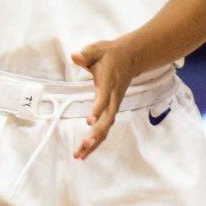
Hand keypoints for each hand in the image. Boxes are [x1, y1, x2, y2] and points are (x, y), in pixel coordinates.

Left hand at [70, 32, 158, 159]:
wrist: (130, 58)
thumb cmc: (109, 54)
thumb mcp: (97, 49)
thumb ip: (86, 54)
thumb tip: (75, 56)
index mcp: (109, 83)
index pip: (104, 98)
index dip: (97, 110)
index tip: (89, 122)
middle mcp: (113, 98)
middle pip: (107, 120)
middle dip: (96, 135)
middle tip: (83, 146)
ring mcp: (114, 106)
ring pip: (106, 128)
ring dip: (94, 143)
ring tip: (79, 155)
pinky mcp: (111, 110)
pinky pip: (105, 128)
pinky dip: (96, 141)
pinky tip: (85, 151)